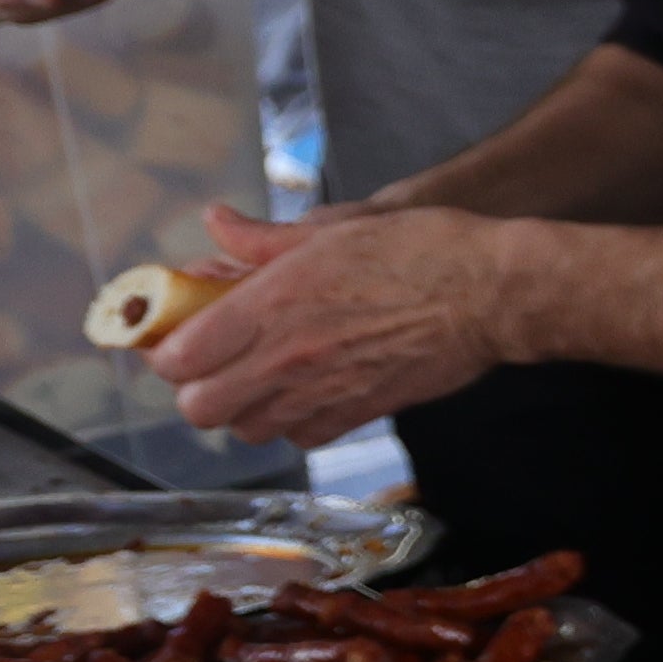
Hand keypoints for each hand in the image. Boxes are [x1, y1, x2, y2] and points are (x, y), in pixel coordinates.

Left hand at [147, 204, 513, 441]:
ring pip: (245, 430)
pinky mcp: (360, 412)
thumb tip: (217, 223)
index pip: (178, 357)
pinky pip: (300, 438)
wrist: (494, 294)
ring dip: (243, 409)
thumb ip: (264, 238)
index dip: (168, 351)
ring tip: (260, 380)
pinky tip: (306, 393)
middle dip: (197, 389)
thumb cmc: (424, 251)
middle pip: (199, 408)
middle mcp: (288, 356)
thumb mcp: (338, 228)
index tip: (180, 335)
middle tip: (214, 364)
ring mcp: (323, 391)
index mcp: (272, 302)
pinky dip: (293, 424)